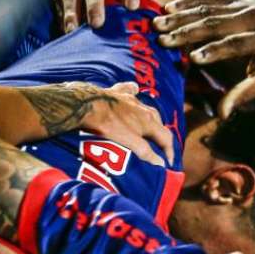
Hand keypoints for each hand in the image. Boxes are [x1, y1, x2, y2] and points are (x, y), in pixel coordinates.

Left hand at [39, 81, 173, 164]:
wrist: (86, 105)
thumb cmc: (107, 125)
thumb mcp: (128, 142)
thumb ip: (146, 152)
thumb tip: (161, 163)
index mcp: (148, 121)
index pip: (166, 137)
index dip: (169, 151)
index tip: (168, 163)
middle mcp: (143, 108)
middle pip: (159, 123)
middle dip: (161, 136)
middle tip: (158, 147)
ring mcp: (130, 99)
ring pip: (147, 108)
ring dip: (151, 119)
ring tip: (149, 127)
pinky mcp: (117, 92)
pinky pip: (129, 89)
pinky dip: (134, 91)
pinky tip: (135, 90)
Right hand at [153, 0, 254, 116]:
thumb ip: (246, 94)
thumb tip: (222, 114)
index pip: (239, 44)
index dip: (217, 51)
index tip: (194, 59)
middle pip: (218, 23)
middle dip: (189, 31)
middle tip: (163, 39)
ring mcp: (245, 6)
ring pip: (210, 9)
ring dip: (182, 16)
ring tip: (158, 23)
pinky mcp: (236, 0)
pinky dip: (189, 2)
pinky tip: (169, 7)